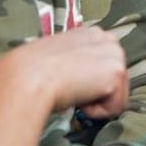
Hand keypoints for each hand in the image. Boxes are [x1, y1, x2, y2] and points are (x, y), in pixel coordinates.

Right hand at [0, 26, 129, 118]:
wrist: (29, 78)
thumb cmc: (33, 71)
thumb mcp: (59, 57)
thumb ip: (77, 61)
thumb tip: (81, 79)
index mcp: (93, 33)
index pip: (105, 65)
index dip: (90, 81)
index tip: (72, 83)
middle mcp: (108, 40)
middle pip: (116, 80)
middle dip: (97, 92)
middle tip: (71, 89)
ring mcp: (115, 55)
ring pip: (117, 95)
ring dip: (96, 102)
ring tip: (73, 92)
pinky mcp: (116, 73)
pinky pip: (115, 107)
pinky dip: (96, 111)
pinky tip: (78, 99)